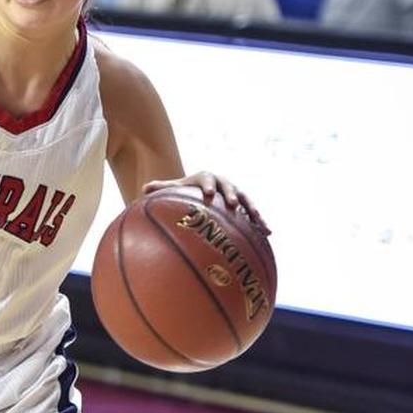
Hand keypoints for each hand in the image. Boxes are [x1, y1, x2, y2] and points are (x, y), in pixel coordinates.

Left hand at [144, 171, 269, 234]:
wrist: (205, 191)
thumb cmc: (186, 191)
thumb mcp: (174, 189)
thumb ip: (161, 188)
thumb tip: (144, 188)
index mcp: (205, 177)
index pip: (207, 178)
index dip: (209, 185)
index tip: (209, 194)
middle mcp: (223, 183)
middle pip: (229, 186)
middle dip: (232, 194)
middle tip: (232, 204)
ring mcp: (236, 194)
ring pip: (247, 199)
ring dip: (252, 209)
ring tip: (258, 220)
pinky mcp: (245, 206)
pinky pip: (254, 214)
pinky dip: (261, 222)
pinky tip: (268, 234)